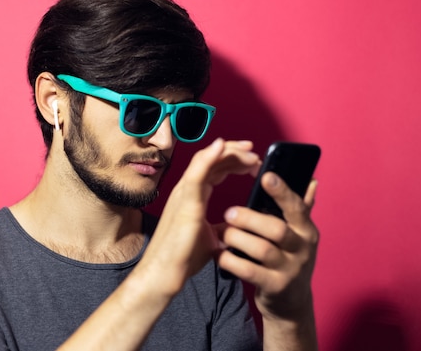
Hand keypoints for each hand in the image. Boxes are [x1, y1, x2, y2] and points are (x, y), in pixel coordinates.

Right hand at [137, 138, 260, 296]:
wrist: (164, 273)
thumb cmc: (183, 257)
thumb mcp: (211, 237)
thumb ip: (223, 226)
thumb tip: (238, 227)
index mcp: (194, 196)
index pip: (214, 168)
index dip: (233, 161)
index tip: (253, 161)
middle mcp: (187, 190)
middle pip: (211, 159)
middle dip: (235, 153)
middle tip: (255, 154)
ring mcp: (184, 194)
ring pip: (206, 160)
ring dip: (229, 152)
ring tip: (250, 151)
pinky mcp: (185, 202)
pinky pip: (197, 173)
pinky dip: (209, 156)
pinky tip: (222, 146)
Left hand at [219, 171, 318, 320]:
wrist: (291, 302)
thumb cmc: (288, 258)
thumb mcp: (299, 235)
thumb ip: (301, 208)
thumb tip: (311, 181)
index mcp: (306, 230)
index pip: (297, 207)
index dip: (282, 192)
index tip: (266, 176)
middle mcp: (302, 249)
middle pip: (277, 229)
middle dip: (250, 219)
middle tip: (229, 212)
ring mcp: (290, 270)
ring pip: (262, 249)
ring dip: (237, 238)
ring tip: (222, 234)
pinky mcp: (275, 287)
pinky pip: (249, 271)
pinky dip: (230, 260)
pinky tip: (219, 254)